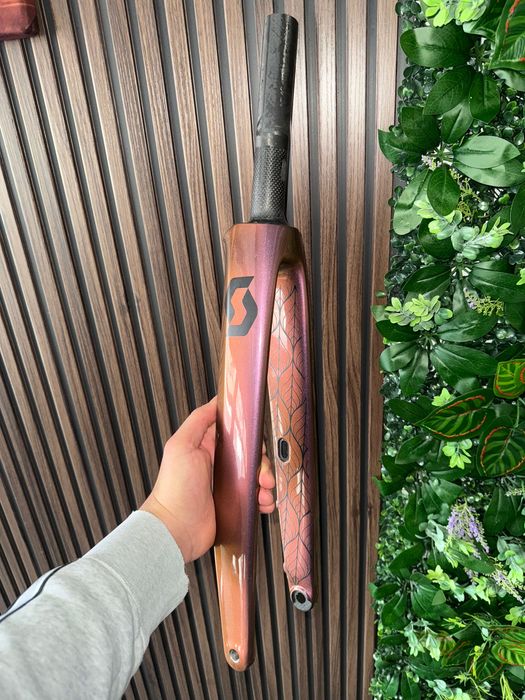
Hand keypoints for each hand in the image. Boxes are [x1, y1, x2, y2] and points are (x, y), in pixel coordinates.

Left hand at [140, 397, 275, 562]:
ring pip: (256, 477)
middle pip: (250, 455)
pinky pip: (255, 499)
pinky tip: (264, 503)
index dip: (248, 433)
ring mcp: (226, 487)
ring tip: (265, 491)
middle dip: (262, 462)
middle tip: (264, 473)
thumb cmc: (174, 489)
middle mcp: (217, 466)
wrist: (175, 530)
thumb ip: (197, 421)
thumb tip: (215, 401)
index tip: (257, 437)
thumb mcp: (181, 445)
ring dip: (266, 481)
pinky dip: (264, 499)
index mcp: (206, 448)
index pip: (234, 433)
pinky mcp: (233, 506)